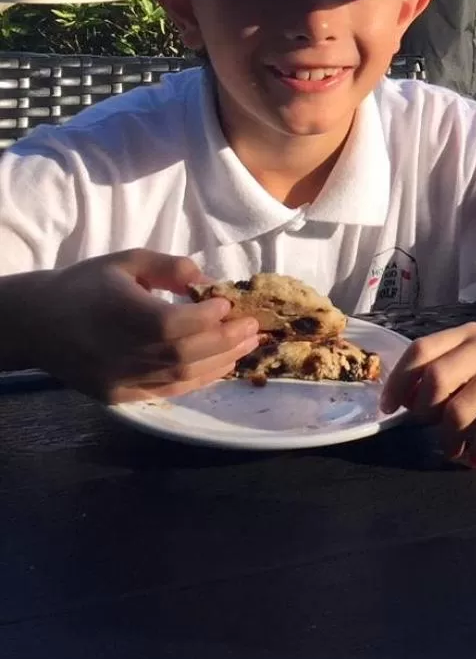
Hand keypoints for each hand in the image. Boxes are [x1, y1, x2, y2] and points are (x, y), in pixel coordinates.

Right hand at [11, 250, 260, 403]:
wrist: (37, 324)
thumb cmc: (87, 285)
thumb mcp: (127, 261)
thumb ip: (169, 268)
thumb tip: (209, 282)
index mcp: (116, 313)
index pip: (170, 324)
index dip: (205, 318)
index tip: (228, 304)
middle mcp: (117, 352)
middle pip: (181, 354)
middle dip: (224, 341)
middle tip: (253, 327)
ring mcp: (117, 380)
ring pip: (179, 377)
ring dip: (220, 362)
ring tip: (247, 346)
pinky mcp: (119, 397)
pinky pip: (167, 392)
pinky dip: (199, 380)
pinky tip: (221, 366)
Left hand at [381, 323, 475, 468]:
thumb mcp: (474, 371)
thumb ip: (442, 377)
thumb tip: (401, 401)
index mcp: (469, 335)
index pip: (421, 350)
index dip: (399, 381)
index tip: (388, 409)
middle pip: (437, 380)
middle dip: (424, 413)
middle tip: (431, 430)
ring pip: (459, 411)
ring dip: (449, 441)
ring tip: (455, 450)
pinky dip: (475, 453)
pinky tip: (475, 458)